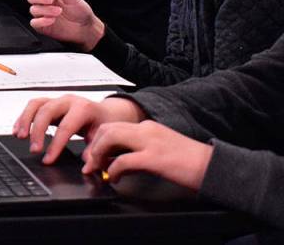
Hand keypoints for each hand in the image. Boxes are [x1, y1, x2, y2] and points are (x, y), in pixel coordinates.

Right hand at [12, 95, 145, 164]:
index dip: (55, 145)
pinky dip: (23, 117)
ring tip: (19, 136)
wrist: (105, 112)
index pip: (65, 127)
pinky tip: (18, 130)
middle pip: (46, 112)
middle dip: (37, 131)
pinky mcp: (50, 102)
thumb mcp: (103, 137)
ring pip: (35, 104)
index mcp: (83, 109)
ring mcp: (57, 100)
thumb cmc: (104, 123)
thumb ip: (95, 151)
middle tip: (34, 149)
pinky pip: (32, 106)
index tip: (48, 159)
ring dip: (25, 120)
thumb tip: (86, 164)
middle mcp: (68, 101)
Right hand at [26, 0, 105, 50]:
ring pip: (33, 10)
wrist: (86, 28)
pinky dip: (42, 21)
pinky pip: (34, 22)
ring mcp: (43, 15)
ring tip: (59, 12)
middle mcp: (45, 3)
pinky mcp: (42, 26)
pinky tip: (52, 20)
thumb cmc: (81, 11)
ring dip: (46, 10)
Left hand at [82, 120, 212, 190]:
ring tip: (98, 169)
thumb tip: (119, 163)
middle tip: (91, 163)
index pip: (114, 126)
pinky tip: (114, 178)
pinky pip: (123, 160)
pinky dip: (113, 169)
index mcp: (148, 127)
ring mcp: (150, 142)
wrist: (214, 166)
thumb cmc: (190, 162)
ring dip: (98, 154)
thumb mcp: (160, 151)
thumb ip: (139, 153)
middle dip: (93, 146)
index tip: (94, 155)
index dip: (99, 140)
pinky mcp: (154, 158)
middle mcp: (147, 130)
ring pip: (110, 137)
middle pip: (107, 128)